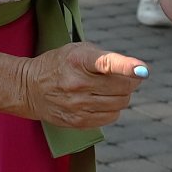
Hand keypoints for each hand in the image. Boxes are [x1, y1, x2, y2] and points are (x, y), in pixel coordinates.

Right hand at [20, 42, 148, 128]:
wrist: (29, 87)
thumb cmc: (60, 64)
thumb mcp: (78, 50)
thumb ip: (107, 58)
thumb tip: (139, 72)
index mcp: (78, 60)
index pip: (107, 64)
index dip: (128, 67)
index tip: (143, 70)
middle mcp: (78, 84)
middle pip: (123, 86)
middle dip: (130, 80)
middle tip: (124, 76)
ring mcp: (77, 105)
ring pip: (120, 103)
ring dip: (122, 95)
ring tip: (109, 89)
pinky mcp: (77, 121)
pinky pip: (111, 117)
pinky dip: (113, 109)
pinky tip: (101, 101)